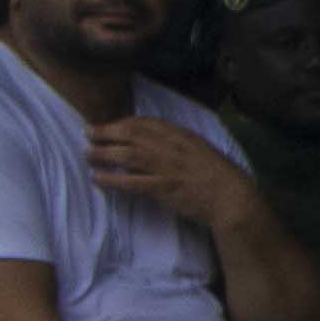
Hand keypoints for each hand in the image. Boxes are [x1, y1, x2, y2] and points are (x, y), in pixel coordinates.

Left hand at [85, 116, 260, 230]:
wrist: (232, 198)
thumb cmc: (219, 175)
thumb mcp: (200, 149)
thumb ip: (179, 143)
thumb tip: (156, 141)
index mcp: (182, 135)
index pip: (146, 122)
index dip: (122, 122)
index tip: (109, 125)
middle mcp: (171, 147)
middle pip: (130, 134)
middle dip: (105, 132)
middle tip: (88, 134)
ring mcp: (166, 167)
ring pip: (125, 155)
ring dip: (102, 154)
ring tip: (88, 155)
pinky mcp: (162, 188)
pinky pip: (130, 182)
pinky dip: (110, 180)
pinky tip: (97, 179)